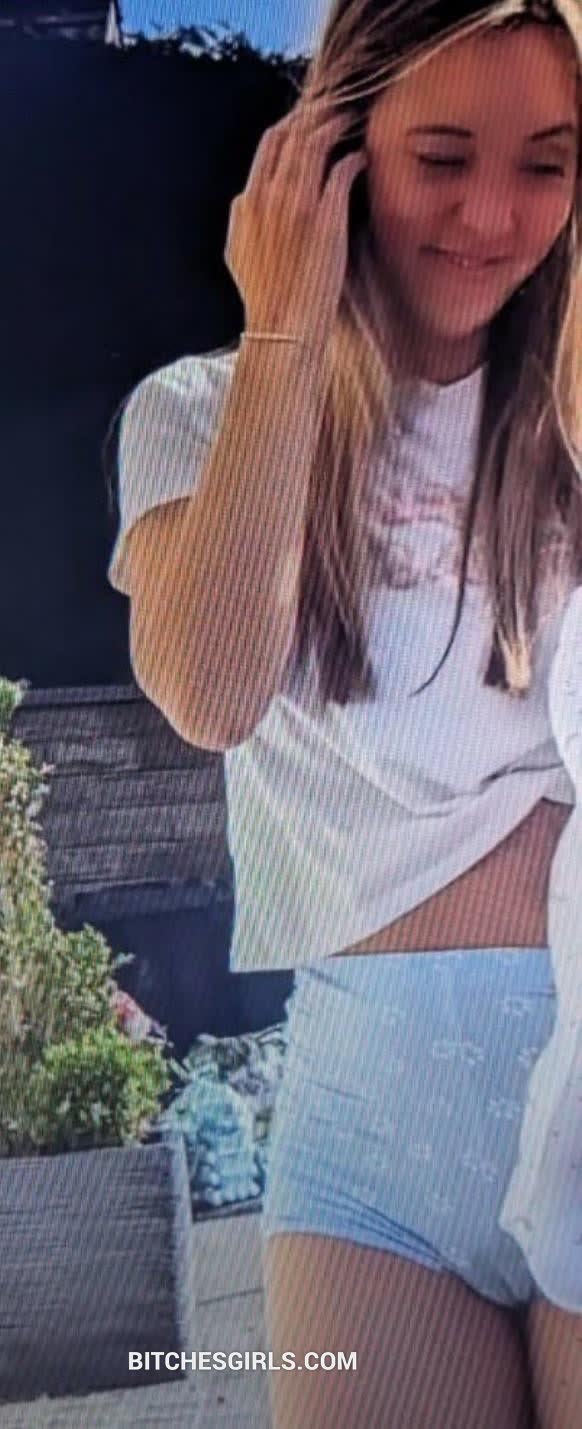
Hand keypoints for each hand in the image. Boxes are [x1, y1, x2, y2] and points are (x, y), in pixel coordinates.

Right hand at [225, 99, 366, 354]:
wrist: (282, 329)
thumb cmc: (265, 300)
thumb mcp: (238, 255)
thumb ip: (241, 221)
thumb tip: (244, 201)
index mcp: (247, 203)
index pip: (269, 144)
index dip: (291, 125)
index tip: (308, 122)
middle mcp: (269, 195)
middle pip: (292, 133)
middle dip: (315, 114)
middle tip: (336, 108)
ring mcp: (298, 204)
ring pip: (316, 142)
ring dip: (335, 125)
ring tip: (351, 121)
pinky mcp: (326, 217)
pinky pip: (341, 169)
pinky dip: (353, 157)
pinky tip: (362, 156)